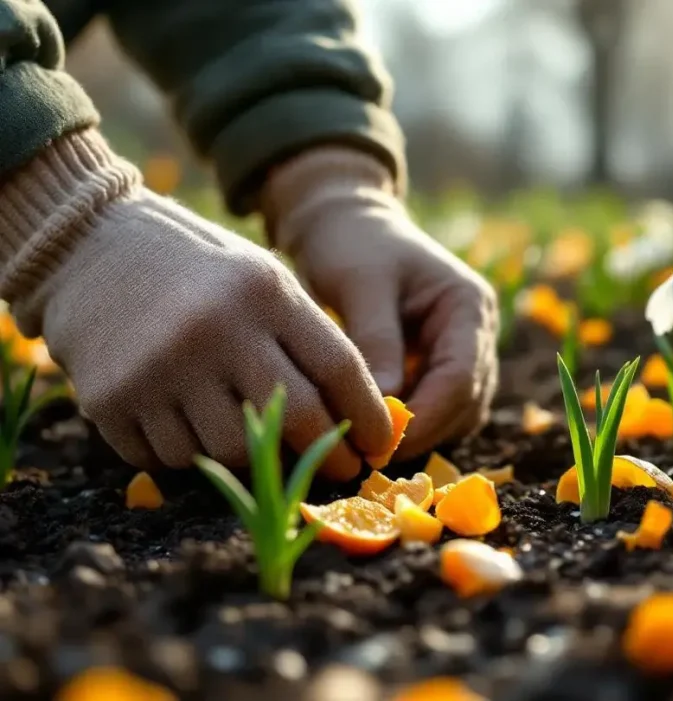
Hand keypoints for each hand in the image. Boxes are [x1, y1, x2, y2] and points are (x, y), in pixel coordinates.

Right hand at [14, 175, 392, 479]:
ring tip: (247, 430)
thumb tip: (354, 419)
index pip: (338, 369)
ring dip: (249, 454)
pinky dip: (187, 451)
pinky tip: (184, 418)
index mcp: (263, 292)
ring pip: (231, 452)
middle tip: (340, 469)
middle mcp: (214, 330)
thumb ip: (307, 339)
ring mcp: (159, 368)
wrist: (89, 245)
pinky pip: (169, 459)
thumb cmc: (198, 270)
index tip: (381, 443)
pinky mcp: (111, 400)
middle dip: (326, 454)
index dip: (368, 416)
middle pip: (295, 420)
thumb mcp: (263, 281)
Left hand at [262, 147, 498, 457]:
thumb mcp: (361, 284)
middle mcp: (477, 332)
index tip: (380, 443)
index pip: (461, 376)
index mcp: (470, 305)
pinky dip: (412, 424)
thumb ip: (376, 341)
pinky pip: (437, 408)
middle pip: (466, 402)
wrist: (346, 224)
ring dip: (420, 434)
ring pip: (457, 413)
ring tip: (368, 446)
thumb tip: (383, 409)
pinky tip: (372, 429)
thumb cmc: (352, 244)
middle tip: (368, 456)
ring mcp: (464, 350)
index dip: (426, 416)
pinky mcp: (440, 364)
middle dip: (422, 432)